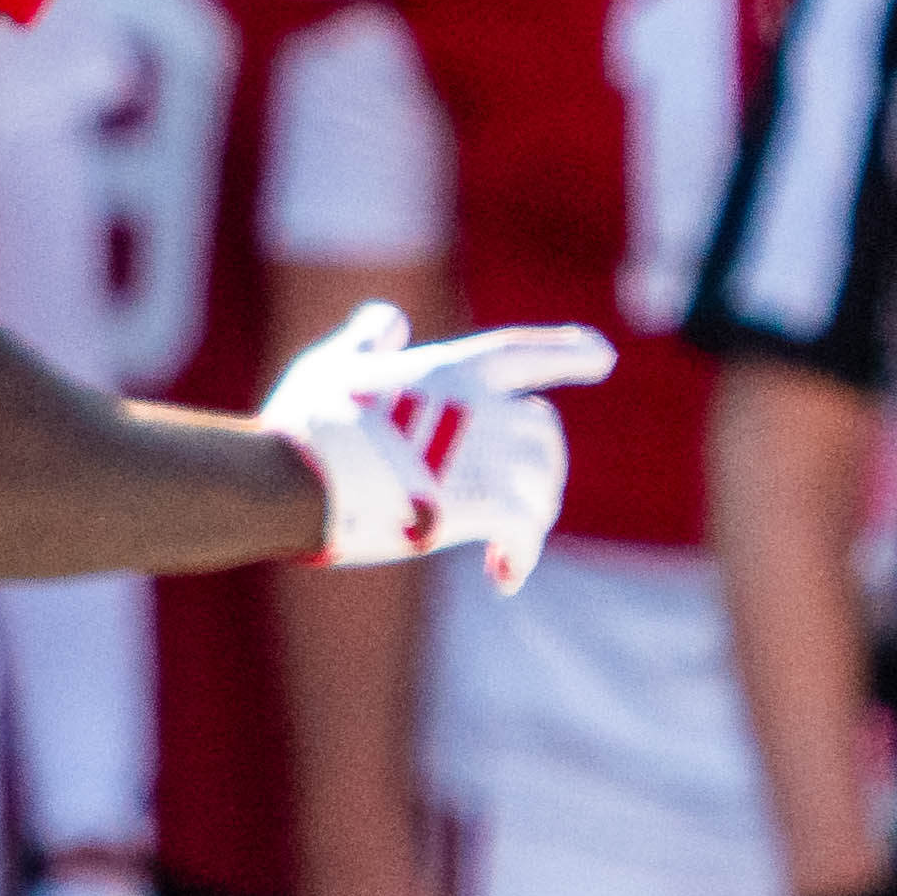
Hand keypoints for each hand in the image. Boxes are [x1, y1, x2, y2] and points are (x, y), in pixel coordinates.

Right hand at [262, 300, 614, 591]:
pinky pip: (527, 534)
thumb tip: (391, 319)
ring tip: (500, 540)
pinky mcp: (492, 508)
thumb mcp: (331, 366)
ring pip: (542, 484)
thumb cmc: (304, 424)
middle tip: (512, 494)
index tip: (603, 356)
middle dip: (533, 460)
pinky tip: (503, 577)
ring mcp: (496, 457)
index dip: (570, 352)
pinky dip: (519, 556)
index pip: (529, 352)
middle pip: (541, 430)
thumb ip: (368, 342)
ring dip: (527, 511)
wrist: (292, 482)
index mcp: (456, 368)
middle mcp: (489, 406)